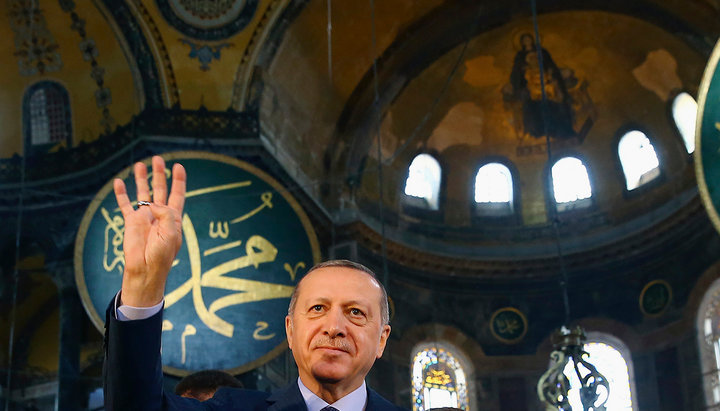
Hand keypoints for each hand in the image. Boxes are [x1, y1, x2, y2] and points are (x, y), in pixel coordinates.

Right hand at [113, 156, 186, 306]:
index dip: (178, 180)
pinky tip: (119, 182)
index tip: (178, 166)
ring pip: (142, 193)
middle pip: (160, 189)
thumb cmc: (161, 254)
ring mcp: (144, 217)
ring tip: (140, 164)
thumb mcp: (170, 232)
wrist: (145, 269)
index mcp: (172, 218)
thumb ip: (165, 213)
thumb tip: (151, 202)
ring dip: (142, 179)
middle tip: (157, 159)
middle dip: (159, 174)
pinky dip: (121, 193)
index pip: (177, 194)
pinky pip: (125, 204)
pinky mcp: (130, 222)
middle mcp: (159, 214)